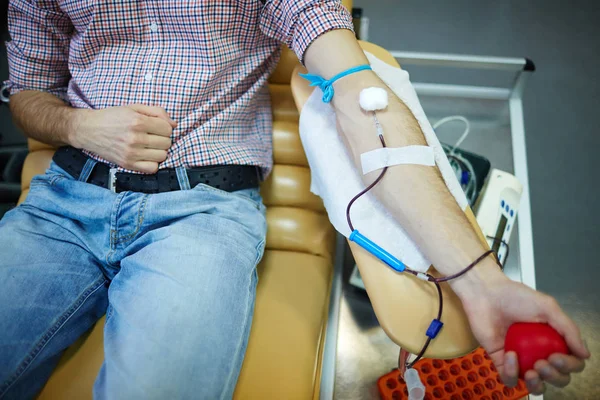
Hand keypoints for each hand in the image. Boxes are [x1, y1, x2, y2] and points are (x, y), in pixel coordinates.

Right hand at [69, 104, 176, 172]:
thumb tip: (174, 125)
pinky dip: (153, 163)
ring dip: (159, 151)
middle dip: (162, 139)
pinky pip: (152, 168)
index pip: (168, 129)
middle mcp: (135, 139)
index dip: (164, 127)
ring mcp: (131, 153)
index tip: (156, 127)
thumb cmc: (113, 117)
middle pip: (167, 143)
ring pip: (162, 156)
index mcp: (137, 122)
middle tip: (152, 136)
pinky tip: (146, 155)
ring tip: (149, 145)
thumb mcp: (134, 108)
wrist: (88, 129)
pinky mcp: (127, 164)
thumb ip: (157, 112)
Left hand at [461, 274, 589, 394]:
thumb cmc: (514, 296)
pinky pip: (509, 378)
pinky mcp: (501, 361)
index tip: (557, 356)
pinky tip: (510, 355)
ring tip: (533, 370)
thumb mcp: (548, 307)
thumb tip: (584, 354)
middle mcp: (539, 351)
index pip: (571, 362)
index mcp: (554, 339)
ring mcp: (521, 358)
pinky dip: (512, 373)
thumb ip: (568, 329)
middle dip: (555, 377)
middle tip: (544, 363)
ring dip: (537, 384)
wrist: (485, 294)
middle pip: (557, 377)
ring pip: (536, 384)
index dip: (569, 366)